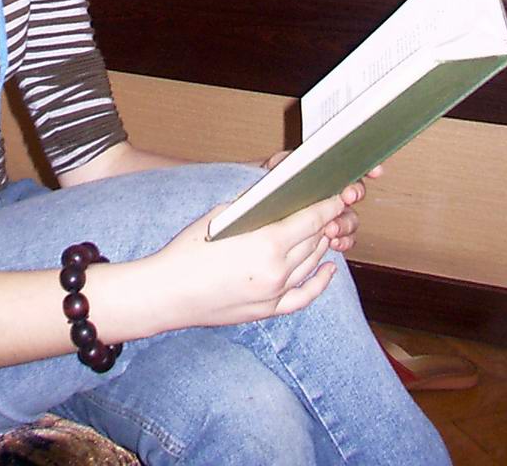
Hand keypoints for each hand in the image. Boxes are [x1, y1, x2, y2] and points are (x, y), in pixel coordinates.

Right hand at [152, 194, 344, 330]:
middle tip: (331, 207)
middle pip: (314, 240)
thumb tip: (275, 195)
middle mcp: (277, 270)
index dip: (327, 206)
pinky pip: (304, 296)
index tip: (337, 196)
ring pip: (311, 264)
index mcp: (267, 243)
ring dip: (322, 244)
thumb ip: (253, 207)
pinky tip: (328, 268)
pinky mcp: (268, 310)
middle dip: (326, 221)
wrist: (169, 292)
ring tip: (326, 228)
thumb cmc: (188, 250)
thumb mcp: (221, 216)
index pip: (310, 220)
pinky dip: (321, 281)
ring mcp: (275, 294)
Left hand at [260, 152, 384, 254]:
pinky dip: (343, 240)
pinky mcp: (323, 236)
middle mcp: (328, 193)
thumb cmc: (260, 188)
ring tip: (331, 226)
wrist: (250, 216)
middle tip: (346, 196)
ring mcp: (328, 215)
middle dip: (354, 194)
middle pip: (355, 193)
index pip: (349, 167)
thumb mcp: (273, 169)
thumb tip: (309, 158)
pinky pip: (343, 239)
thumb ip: (291, 161)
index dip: (366, 168)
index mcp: (320, 172)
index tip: (374, 171)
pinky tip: (334, 241)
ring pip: (351, 218)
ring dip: (346, 222)